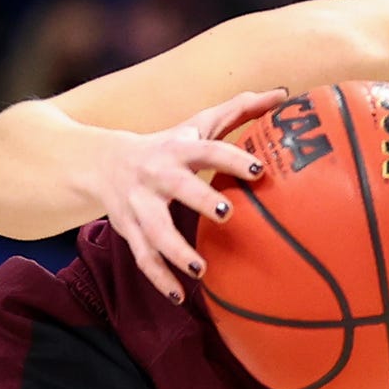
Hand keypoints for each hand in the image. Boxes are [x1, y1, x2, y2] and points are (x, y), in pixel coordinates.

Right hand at [88, 90, 287, 300]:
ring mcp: (139, 205)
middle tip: (227, 214)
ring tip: (200, 269)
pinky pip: (142, 257)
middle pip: (177, 187)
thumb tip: (285, 93)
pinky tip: (179, 296)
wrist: (103, 162)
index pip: (208, 149)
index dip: (232, 158)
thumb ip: (239, 110)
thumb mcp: (198, 124)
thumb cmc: (168, 144)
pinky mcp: (129, 230)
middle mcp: (156, 175)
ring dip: (174, 250)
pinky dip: (159, 278)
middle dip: (199, 198)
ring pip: (154, 229)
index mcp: (179, 149)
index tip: (259, 170)